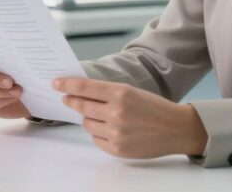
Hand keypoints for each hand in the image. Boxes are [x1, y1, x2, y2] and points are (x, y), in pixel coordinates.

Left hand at [53, 77, 206, 158]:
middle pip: (81, 106)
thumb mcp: (131, 92)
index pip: (85, 87)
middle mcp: (117, 112)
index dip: (67, 84)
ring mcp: (116, 132)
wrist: (175, 128)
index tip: (56, 83)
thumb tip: (80, 93)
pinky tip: (109, 129)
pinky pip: (96, 139)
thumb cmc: (154, 108)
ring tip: (100, 116)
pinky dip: (98, 133)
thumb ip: (107, 93)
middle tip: (66, 98)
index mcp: (121, 93)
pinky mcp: (117, 148)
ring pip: (87, 124)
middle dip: (71, 101)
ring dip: (88, 119)